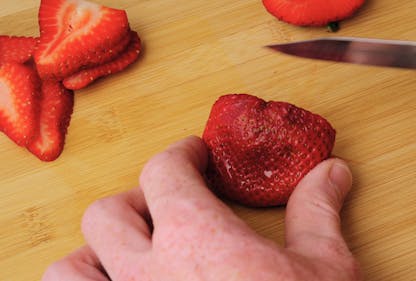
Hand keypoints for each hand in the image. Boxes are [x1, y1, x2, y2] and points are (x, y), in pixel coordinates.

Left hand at [42, 136, 360, 280]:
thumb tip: (331, 173)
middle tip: (168, 207)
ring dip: (94, 256)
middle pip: (107, 213)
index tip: (193, 155)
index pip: (163, 171)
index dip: (181, 154)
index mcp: (197, 240)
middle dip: (138, 200)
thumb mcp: (324, 268)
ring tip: (131, 257)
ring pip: (70, 271)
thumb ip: (316, 211)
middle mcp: (149, 277)